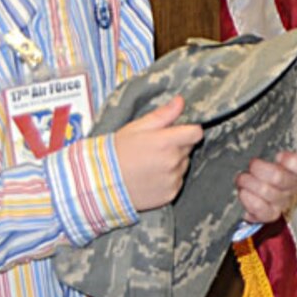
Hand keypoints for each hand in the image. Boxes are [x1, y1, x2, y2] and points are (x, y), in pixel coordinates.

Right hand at [112, 96, 203, 212]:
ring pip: (183, 165)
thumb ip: (163, 115)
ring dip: (174, 163)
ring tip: (150, 164)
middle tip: (156, 148)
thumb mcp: (136, 128)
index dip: (188, 130)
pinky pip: (177, 182)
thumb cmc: (116, 153)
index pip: (196, 133)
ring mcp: (172, 180)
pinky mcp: (169, 195)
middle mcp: (173, 162)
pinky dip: (168, 179)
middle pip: (188, 148)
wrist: (99, 184)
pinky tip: (150, 177)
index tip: (178, 131)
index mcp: (166, 142)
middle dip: (178, 145)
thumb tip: (181, 101)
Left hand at [236, 149, 296, 224]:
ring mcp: (283, 203)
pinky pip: (260, 210)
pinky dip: (248, 201)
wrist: (268, 191)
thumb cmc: (272, 172)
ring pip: (265, 192)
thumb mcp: (275, 158)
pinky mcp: (271, 215)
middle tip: (252, 165)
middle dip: (258, 169)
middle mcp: (294, 188)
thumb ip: (276, 153)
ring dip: (248, 183)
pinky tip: (244, 194)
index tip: (278, 156)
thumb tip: (277, 157)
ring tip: (242, 179)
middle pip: (278, 177)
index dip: (292, 161)